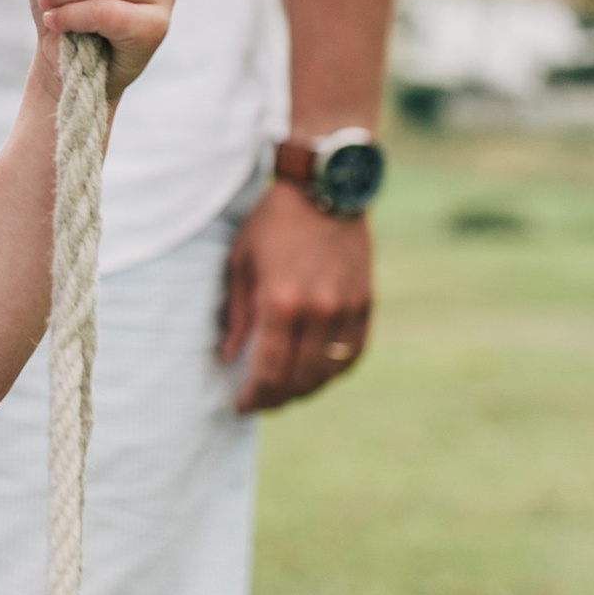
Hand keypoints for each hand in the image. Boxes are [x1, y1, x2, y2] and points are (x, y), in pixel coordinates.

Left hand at [220, 182, 372, 412]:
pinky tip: (317, 373)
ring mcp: (347, 308)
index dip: (254, 395)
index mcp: (281, 301)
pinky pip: (353, 354)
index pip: (269, 369)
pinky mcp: (365, 303)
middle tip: (261, 403)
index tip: (241, 405)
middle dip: (277, 398)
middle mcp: (319, 310)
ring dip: (306, 389)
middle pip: (300, 378)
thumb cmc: (273, 223)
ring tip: (285, 392)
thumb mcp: (241, 262)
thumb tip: (228, 356)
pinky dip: (334, 370)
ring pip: (328, 372)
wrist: (325, 189)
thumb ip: (237, 314)